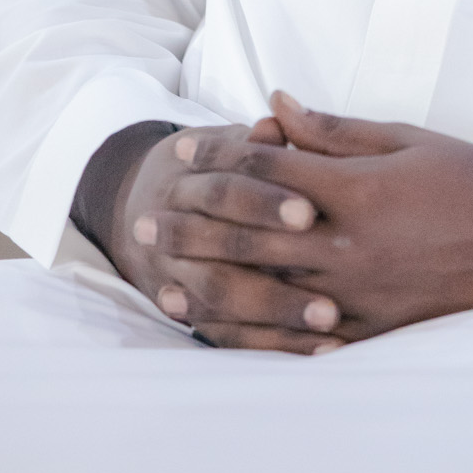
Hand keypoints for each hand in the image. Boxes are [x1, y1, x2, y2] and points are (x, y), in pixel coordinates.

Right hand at [106, 122, 343, 355]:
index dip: (264, 197)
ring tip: (331, 319)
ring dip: (276, 309)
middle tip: (324, 263)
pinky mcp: (193, 312)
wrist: (140, 209)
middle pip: (220, 243)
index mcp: (186, 173)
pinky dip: (272, 343)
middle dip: (271, 261)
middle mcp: (173, 224)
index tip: (311, 212)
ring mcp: (177, 273)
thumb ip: (256, 143)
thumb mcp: (225, 144)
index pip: (226, 184)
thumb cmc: (210, 167)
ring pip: (220, 294)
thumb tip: (275, 123)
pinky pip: (228, 334)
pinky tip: (322, 349)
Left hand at [134, 93, 472, 349]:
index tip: (181, 153)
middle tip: (145, 221)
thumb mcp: (401, 138)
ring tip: (159, 278)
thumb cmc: (465, 180)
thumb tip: (273, 106)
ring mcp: (357, 296)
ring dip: (206, 283)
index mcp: (355, 191)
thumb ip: (331, 129)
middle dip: (191, 224)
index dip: (218, 158)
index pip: (266, 172)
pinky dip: (250, 335)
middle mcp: (348, 246)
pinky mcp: (369, 331)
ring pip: (262, 292)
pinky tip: (216, 331)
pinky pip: (295, 339)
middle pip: (250, 233)